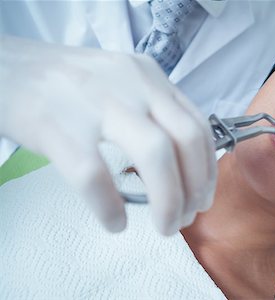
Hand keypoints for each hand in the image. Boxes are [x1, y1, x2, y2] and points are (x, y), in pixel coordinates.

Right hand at [0, 36, 216, 234]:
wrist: (9, 69)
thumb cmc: (70, 84)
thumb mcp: (122, 84)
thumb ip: (152, 112)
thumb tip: (181, 165)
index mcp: (149, 76)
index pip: (197, 125)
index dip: (208, 168)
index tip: (203, 197)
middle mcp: (132, 83)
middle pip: (185, 141)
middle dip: (193, 188)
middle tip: (186, 217)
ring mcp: (96, 102)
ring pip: (153, 154)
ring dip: (168, 200)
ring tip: (165, 226)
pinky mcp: (58, 124)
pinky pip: (95, 175)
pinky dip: (111, 207)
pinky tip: (115, 222)